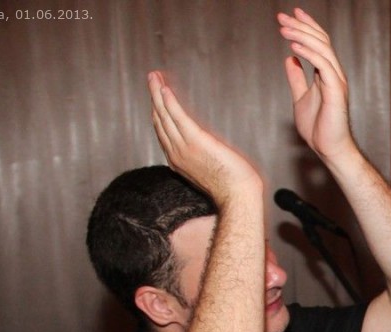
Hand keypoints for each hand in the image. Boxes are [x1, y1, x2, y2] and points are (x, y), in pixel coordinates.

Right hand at [147, 71, 262, 206]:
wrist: (238, 196)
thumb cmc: (232, 185)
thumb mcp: (211, 169)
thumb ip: (202, 156)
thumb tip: (206, 145)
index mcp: (178, 161)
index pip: (162, 131)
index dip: (159, 111)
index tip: (158, 96)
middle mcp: (176, 153)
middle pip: (159, 120)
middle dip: (154, 97)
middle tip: (152, 78)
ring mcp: (183, 148)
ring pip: (164, 115)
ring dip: (158, 93)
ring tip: (155, 76)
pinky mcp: (196, 141)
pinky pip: (178, 117)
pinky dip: (170, 102)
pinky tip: (165, 89)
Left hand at [278, 8, 353, 160]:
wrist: (329, 148)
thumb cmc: (318, 128)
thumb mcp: (300, 98)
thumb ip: (296, 79)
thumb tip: (289, 60)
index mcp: (327, 74)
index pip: (319, 43)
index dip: (306, 27)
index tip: (291, 15)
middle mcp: (334, 74)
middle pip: (320, 41)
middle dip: (301, 26)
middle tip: (281, 17)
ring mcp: (336, 81)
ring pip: (322, 49)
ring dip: (302, 36)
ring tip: (284, 28)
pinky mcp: (336, 90)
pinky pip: (323, 66)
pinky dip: (308, 54)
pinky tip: (294, 48)